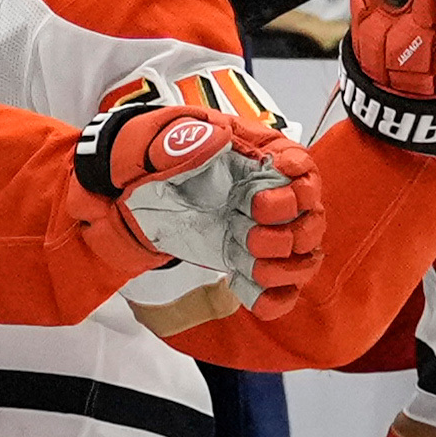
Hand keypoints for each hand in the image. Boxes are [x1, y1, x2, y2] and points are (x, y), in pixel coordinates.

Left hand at [77, 101, 323, 308]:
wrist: (125, 195)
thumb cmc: (147, 159)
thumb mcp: (158, 138)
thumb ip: (185, 139)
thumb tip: (216, 142)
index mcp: (255, 156)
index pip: (301, 166)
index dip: (299, 180)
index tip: (274, 187)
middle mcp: (268, 194)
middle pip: (310, 217)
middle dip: (289, 230)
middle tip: (249, 232)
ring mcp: (261, 231)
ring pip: (303, 256)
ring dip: (285, 266)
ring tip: (251, 265)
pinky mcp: (247, 263)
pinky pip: (279, 289)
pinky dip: (274, 298)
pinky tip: (252, 296)